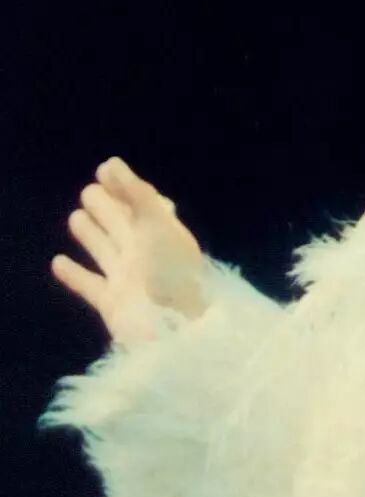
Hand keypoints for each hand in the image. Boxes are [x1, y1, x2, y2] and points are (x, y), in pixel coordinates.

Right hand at [51, 156, 208, 346]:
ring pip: (105, 250)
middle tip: (89, 191)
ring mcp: (128, 279)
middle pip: (122, 224)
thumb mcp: (157, 225)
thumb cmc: (172, 273)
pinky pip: (89, 285)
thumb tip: (110, 164)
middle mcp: (145, 254)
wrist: (175, 331)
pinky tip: (58, 262)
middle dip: (108, 208)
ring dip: (91, 234)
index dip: (125, 186)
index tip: (106, 169)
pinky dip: (73, 274)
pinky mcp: (112, 304)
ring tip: (76, 217)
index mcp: (162, 233)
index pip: (142, 203)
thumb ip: (136, 195)